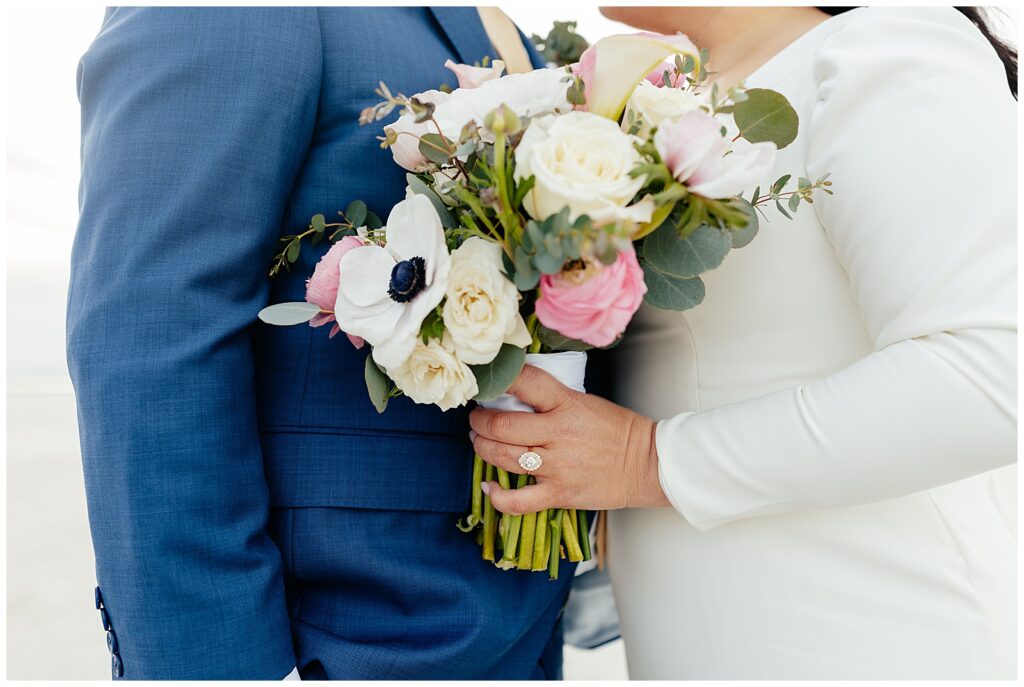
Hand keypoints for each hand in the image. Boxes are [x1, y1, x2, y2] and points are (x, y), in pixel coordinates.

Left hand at [468, 364, 670, 514]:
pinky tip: (490, 486)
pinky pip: (518, 501)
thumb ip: (550, 400)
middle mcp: (558, 434)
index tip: (489, 383)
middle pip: (501, 426)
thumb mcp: (584, 401)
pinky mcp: (559, 494)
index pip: (525, 382)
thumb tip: (514, 395)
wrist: (647, 464)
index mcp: (567, 404)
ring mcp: (557, 466)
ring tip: (480, 441)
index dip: (501, 380)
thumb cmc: (616, 431)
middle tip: (477, 418)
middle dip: (480, 421)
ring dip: (483, 447)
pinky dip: (497, 495)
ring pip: (502, 457)